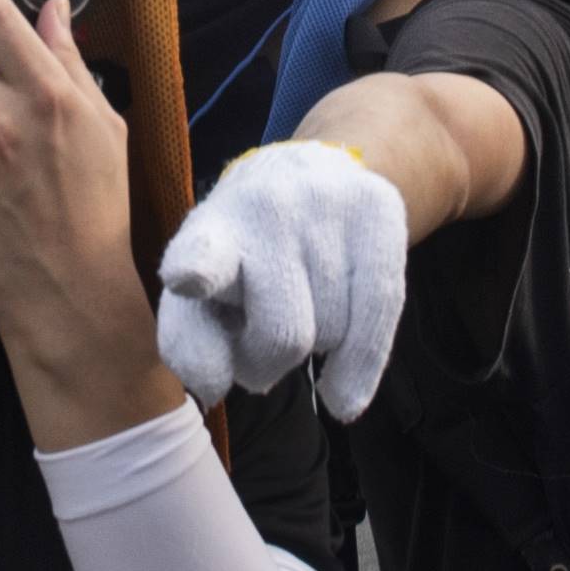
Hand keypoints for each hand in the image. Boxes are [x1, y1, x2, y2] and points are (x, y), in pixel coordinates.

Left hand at [153, 140, 412, 420]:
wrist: (304, 174)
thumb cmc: (242, 258)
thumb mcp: (200, 295)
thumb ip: (190, 347)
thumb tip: (214, 389)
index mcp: (211, 233)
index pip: (203, 253)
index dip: (197, 270)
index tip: (187, 278)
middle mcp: (266, 210)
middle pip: (283, 335)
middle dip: (269, 364)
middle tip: (258, 350)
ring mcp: (325, 205)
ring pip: (333, 331)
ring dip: (315, 345)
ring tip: (300, 310)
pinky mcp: (376, 209)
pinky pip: (381, 310)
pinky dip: (361, 370)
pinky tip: (343, 396)